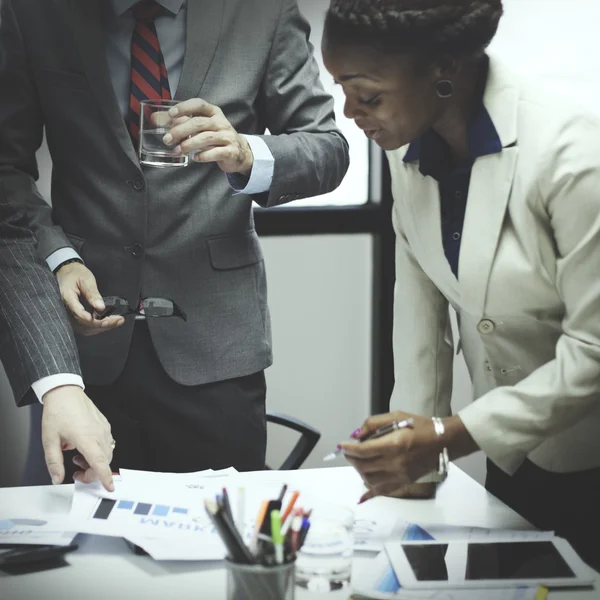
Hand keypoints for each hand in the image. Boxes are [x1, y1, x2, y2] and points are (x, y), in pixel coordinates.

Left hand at [41, 386, 114, 491]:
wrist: (65, 392)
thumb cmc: (58, 412)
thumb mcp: (49, 440)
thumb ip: (54, 462)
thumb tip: (57, 478)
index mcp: (85, 438)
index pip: (100, 462)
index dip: (105, 477)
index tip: (109, 487)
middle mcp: (98, 433)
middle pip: (105, 461)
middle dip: (93, 473)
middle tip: (77, 473)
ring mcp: (104, 428)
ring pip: (107, 453)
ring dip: (95, 462)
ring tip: (78, 459)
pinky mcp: (104, 424)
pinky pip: (107, 443)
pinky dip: (99, 452)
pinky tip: (84, 448)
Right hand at [56, 262, 123, 335]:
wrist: (66, 272)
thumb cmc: (75, 274)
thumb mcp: (86, 280)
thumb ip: (92, 294)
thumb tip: (101, 308)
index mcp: (67, 298)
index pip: (78, 312)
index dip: (92, 319)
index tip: (106, 320)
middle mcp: (66, 310)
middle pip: (84, 323)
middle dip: (103, 324)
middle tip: (119, 320)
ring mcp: (69, 315)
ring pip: (85, 328)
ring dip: (102, 327)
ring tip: (116, 321)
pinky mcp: (74, 318)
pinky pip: (85, 327)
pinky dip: (97, 327)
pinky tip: (108, 323)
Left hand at [164, 99, 253, 174]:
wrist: (239, 151)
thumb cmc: (216, 136)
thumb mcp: (201, 125)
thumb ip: (180, 122)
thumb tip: (155, 119)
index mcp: (213, 112)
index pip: (199, 104)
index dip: (185, 107)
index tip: (171, 114)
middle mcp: (221, 122)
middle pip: (199, 123)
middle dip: (181, 130)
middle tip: (167, 139)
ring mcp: (227, 137)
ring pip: (206, 138)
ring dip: (189, 144)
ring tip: (177, 150)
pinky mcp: (230, 151)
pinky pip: (216, 153)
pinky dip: (203, 156)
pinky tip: (194, 158)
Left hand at [341, 411, 477, 501]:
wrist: (443, 442)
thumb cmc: (420, 426)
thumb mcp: (397, 416)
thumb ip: (374, 423)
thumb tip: (357, 435)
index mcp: (394, 444)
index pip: (363, 451)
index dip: (349, 449)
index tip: (342, 446)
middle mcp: (395, 463)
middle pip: (363, 465)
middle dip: (351, 458)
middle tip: (348, 452)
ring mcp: (400, 476)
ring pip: (369, 479)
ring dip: (359, 470)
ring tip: (358, 461)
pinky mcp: (403, 482)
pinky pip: (382, 491)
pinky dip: (369, 491)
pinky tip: (362, 492)